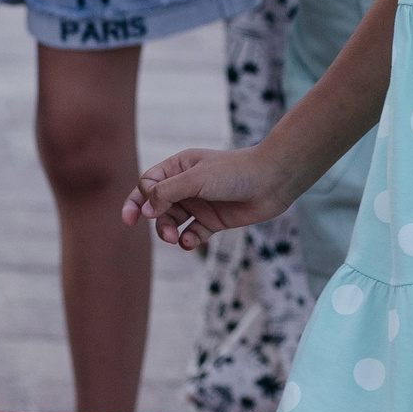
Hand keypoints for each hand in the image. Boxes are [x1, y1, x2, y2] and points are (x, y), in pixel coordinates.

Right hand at [123, 145, 301, 248]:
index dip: (140, 200)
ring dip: (170, 232)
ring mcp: (200, 204)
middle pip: (158, 206)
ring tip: (176, 240)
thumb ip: (167, 193)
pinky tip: (189, 243)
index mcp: (178, 167)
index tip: (141, 215)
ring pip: (173, 222)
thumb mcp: (195, 179)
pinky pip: (193, 233)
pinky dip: (188, 240)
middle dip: (157, 221)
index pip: (148, 184)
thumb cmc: (233, 172)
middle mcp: (186, 185)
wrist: (272, 181)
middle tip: (166, 235)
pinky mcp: (213, 220)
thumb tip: (144, 210)